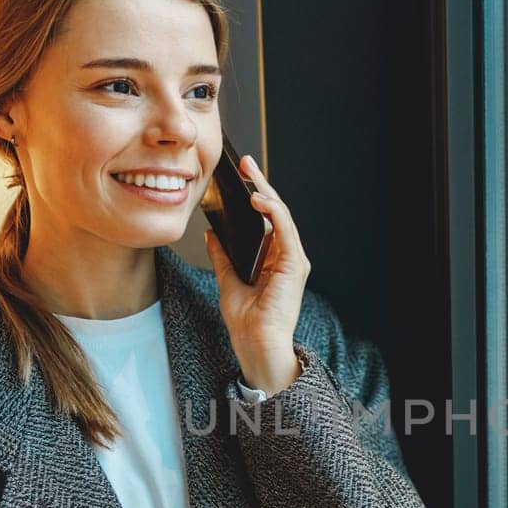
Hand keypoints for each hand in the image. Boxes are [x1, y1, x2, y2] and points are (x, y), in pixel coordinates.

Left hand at [203, 155, 309, 394]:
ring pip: (282, 215)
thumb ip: (223, 256)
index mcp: (274, 259)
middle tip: (245, 163)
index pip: (265, 219)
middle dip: (260, 185)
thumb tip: (212, 233)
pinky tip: (258, 199)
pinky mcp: (295, 264)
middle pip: (275, 212)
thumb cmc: (246, 321)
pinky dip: (273, 212)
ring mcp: (293, 259)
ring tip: (250, 174)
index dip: (254, 195)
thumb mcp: (228, 280)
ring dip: (266, 192)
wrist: (255, 343)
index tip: (240, 176)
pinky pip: (285, 230)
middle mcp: (286, 256)